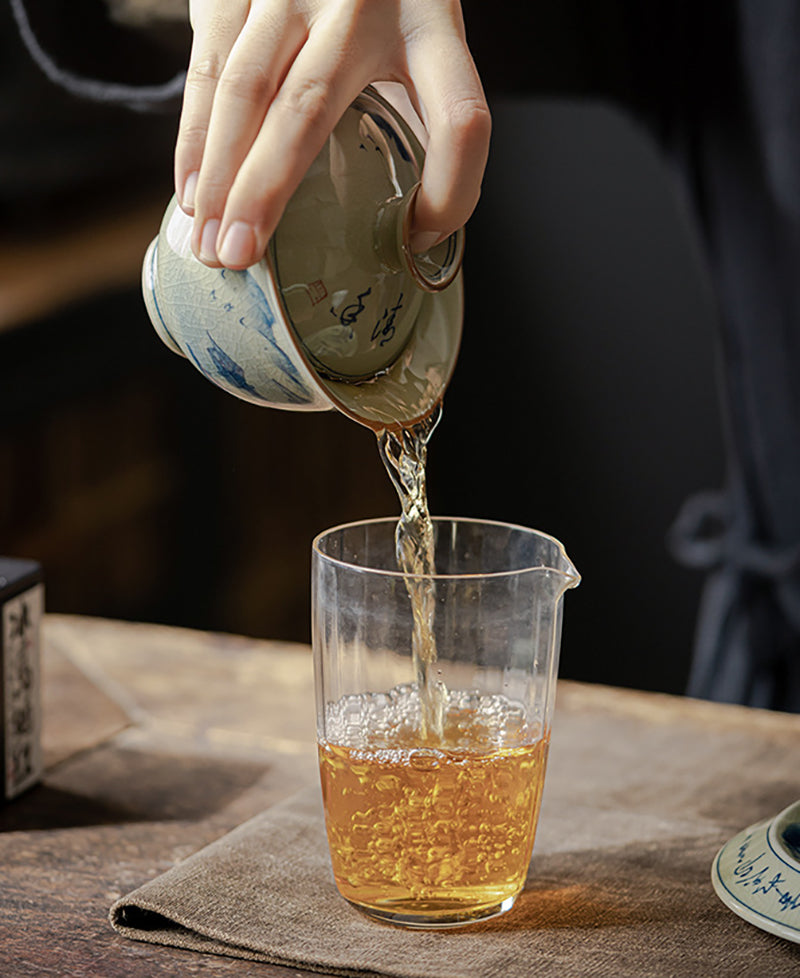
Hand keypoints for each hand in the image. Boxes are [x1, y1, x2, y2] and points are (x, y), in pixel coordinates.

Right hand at [174, 0, 490, 268]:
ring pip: (244, 90)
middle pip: (309, 107)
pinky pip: (207, 69)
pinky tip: (193, 193)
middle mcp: (361, 3)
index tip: (417, 237)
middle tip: (242, 256)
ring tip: (211, 242)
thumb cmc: (382, 3)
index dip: (450, 190)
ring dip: (219, 176)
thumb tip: (403, 228)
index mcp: (430, 26)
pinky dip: (196, 140)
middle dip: (266, 191)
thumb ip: (417, 113)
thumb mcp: (421, 42)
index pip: (460, 118)